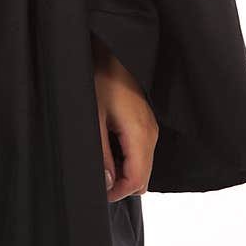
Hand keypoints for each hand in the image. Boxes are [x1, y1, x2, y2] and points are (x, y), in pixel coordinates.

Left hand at [91, 33, 158, 202]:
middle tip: (97, 176)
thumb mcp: (94, 119)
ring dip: (124, 171)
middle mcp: (151, 134)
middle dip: (121, 184)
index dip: (117, 192)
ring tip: (101, 159)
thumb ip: (102, 154)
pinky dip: (127, 158)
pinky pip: (142, 151)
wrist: (112, 52)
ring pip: (143, 165)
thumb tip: (108, 184)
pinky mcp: (146, 122)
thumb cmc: (102, 79)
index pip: (137, 181)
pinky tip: (108, 146)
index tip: (98, 190)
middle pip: (143, 178)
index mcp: (140, 134)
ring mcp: (150, 128)